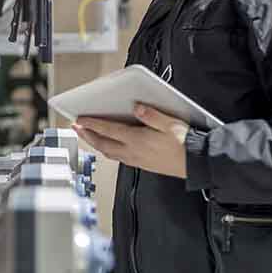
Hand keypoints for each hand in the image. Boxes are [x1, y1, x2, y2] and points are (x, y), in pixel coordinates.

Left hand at [72, 103, 190, 178]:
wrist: (195, 163)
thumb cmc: (185, 144)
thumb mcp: (169, 123)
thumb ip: (151, 115)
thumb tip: (137, 107)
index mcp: (137, 140)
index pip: (108, 130)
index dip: (92, 124)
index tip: (80, 119)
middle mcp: (133, 152)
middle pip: (103, 144)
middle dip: (87, 136)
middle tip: (76, 128)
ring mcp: (137, 160)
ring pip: (109, 152)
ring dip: (96, 144)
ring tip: (88, 137)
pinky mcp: (142, 164)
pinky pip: (118, 158)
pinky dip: (108, 151)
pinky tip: (109, 147)